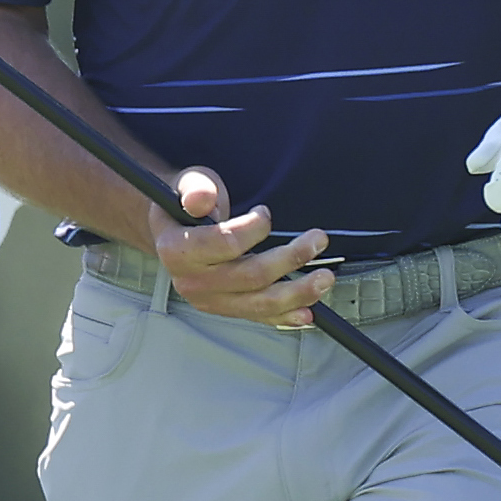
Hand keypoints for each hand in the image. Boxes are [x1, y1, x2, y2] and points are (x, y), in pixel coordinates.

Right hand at [153, 169, 333, 327]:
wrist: (176, 229)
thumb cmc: (186, 204)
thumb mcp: (189, 184)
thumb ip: (196, 189)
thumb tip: (202, 199)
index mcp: (177, 250)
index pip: (225, 244)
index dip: (253, 229)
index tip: (265, 213)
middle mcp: (192, 281)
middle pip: (251, 276)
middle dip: (291, 258)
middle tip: (318, 240)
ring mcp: (210, 300)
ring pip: (260, 302)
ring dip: (298, 292)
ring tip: (325, 278)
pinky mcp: (226, 308)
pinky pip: (259, 317)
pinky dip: (286, 316)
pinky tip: (307, 313)